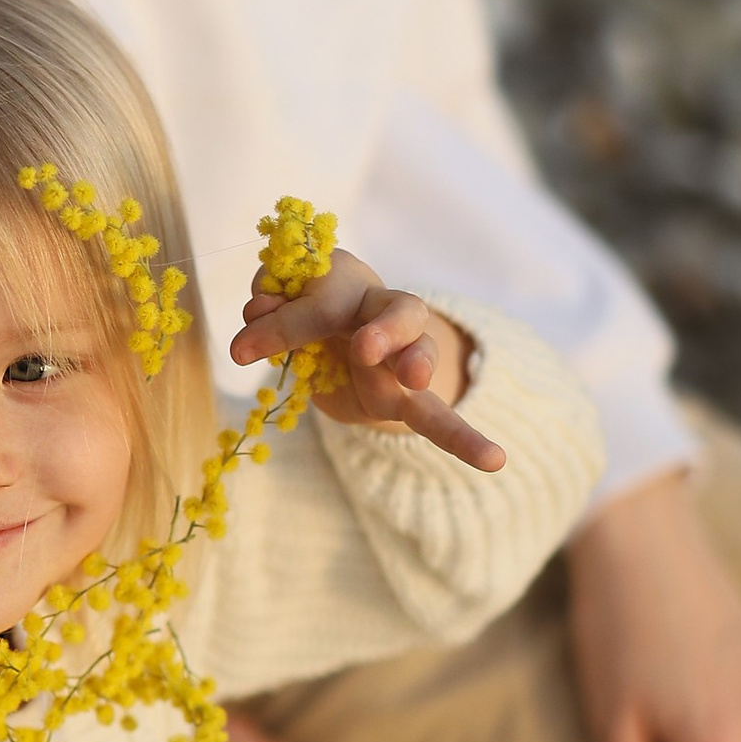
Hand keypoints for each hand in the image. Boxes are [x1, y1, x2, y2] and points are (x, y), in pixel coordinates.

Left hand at [230, 246, 503, 471]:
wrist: (338, 334)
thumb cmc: (307, 307)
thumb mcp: (282, 302)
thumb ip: (271, 306)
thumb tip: (255, 320)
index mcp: (351, 281)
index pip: (320, 298)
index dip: (283, 321)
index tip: (244, 346)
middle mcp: (387, 312)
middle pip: (398, 312)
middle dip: (383, 330)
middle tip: (363, 348)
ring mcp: (404, 355)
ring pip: (423, 355)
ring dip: (418, 363)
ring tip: (418, 379)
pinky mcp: (404, 398)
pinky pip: (438, 419)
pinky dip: (465, 440)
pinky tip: (496, 460)